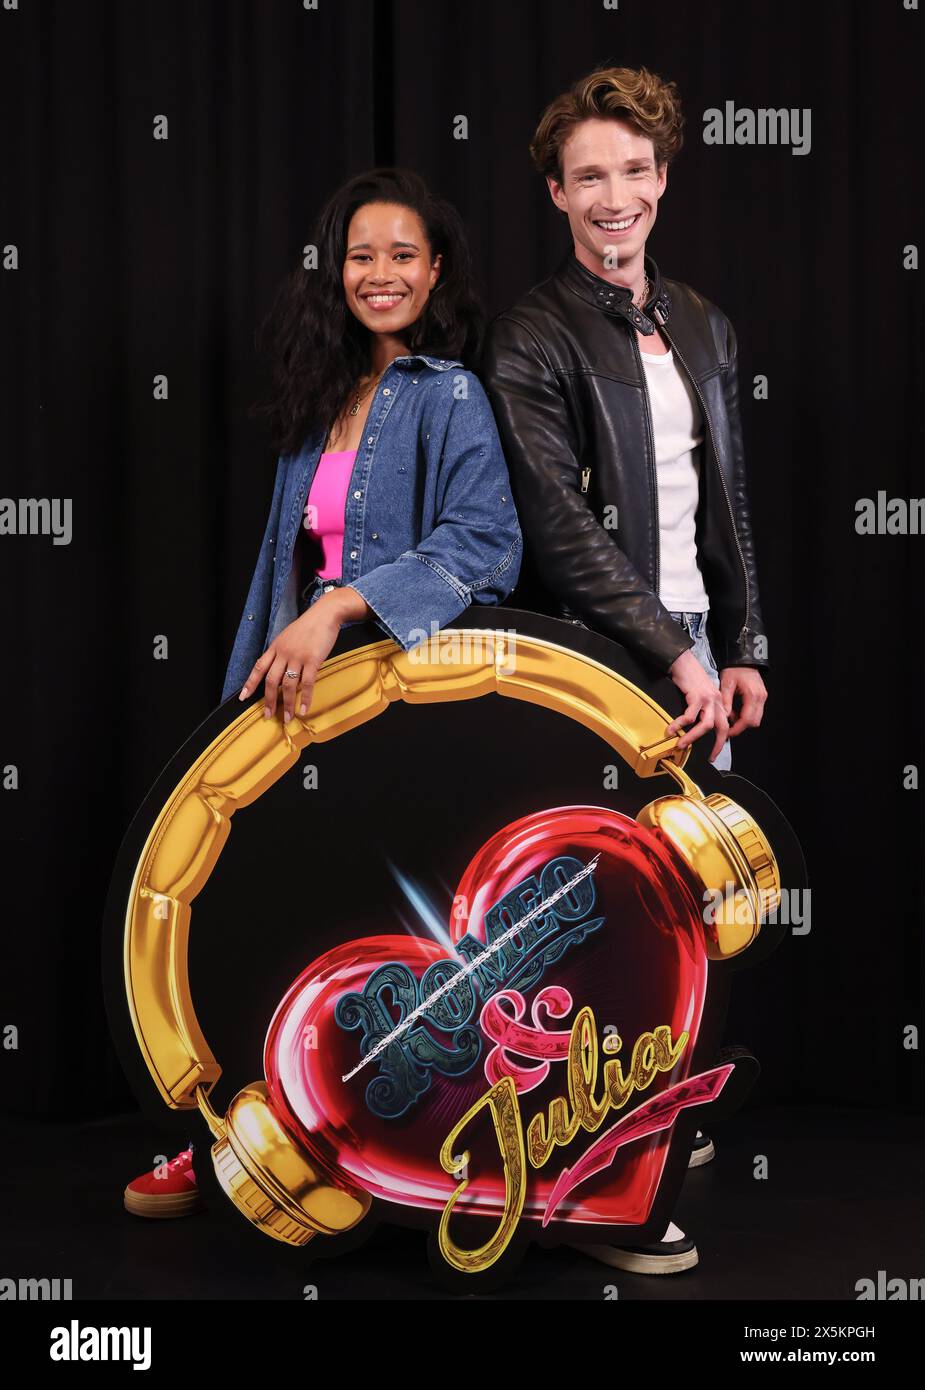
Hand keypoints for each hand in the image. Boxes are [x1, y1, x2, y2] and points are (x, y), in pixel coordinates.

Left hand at [238, 587, 370, 722]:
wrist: (325, 614)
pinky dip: (305, 698)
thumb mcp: (288, 637)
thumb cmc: (309, 626)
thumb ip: (282, 653)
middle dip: (269, 701)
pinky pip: (307, 683)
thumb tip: (280, 672)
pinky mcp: (312, 660)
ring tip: (288, 718)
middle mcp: (283, 653)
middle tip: (268, 715)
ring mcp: (297, 657)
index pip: (259, 668)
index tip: (243, 698)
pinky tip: (303, 709)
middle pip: (271, 681)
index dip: (250, 684)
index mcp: (275, 647)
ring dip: (287, 704)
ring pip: (288, 685)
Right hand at [665, 648, 728, 763]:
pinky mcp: (697, 696)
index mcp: (720, 702)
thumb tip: (698, 723)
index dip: (722, 740)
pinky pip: (689, 716)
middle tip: (710, 757)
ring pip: (705, 725)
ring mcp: (708, 699)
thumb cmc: (690, 677)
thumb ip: (704, 707)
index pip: (726, 724)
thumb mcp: (702, 693)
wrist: (683, 661)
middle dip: (717, 744)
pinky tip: (671, 729)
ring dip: (693, 737)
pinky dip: (679, 725)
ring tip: (680, 745)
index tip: (714, 752)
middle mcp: (717, 701)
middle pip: (721, 727)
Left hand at [719, 666, 767, 736]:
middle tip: (728, 724)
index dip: (737, 728)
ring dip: (743, 721)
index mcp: (752, 695)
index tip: (728, 732)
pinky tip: (736, 710)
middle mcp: (760, 697)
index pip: (747, 719)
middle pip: (754, 722)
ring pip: (756, 718)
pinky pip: (756, 712)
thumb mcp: (726, 684)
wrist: (743, 660)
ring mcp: (762, 697)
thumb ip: (725, 702)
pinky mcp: (761, 697)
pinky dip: (746, 715)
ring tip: (731, 714)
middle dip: (741, 726)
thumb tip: (723, 717)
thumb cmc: (734, 669)